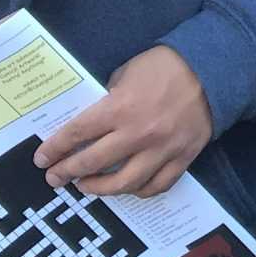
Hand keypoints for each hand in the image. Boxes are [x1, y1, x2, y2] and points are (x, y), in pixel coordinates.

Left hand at [35, 46, 214, 195]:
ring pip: (124, 183)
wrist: (213, 69)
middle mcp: (138, 133)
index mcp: (120, 108)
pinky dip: (139, 191)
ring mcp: (162, 149)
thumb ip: (109, 100)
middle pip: (93, 162)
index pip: (77, 134)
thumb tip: (96, 122)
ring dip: (99, 188)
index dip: (55, 149)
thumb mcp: (127, 73)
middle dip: (67, 172)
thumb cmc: (165, 65)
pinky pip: (157, 185)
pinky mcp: (182, 158)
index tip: (42, 159)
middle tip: (55, 178)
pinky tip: (127, 188)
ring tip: (87, 186)